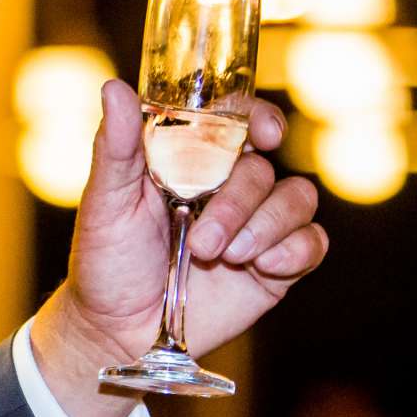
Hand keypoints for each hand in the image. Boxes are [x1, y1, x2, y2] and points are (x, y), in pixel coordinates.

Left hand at [31, 82, 326, 416]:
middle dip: (239, 202)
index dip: (259, 118)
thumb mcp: (104, 202)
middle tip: (202, 242)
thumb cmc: (106, 260)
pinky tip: (263, 267)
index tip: (263, 135)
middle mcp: (228, 185)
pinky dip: (294, 251)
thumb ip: (116, 147)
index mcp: (190, 160)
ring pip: (296, 198)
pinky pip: (312, 242)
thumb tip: (115, 87)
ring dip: (264, 227)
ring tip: (224, 256)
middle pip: (264, 167)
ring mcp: (255, 222)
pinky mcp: (276, 262)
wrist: (117, 329)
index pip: (239, 120)